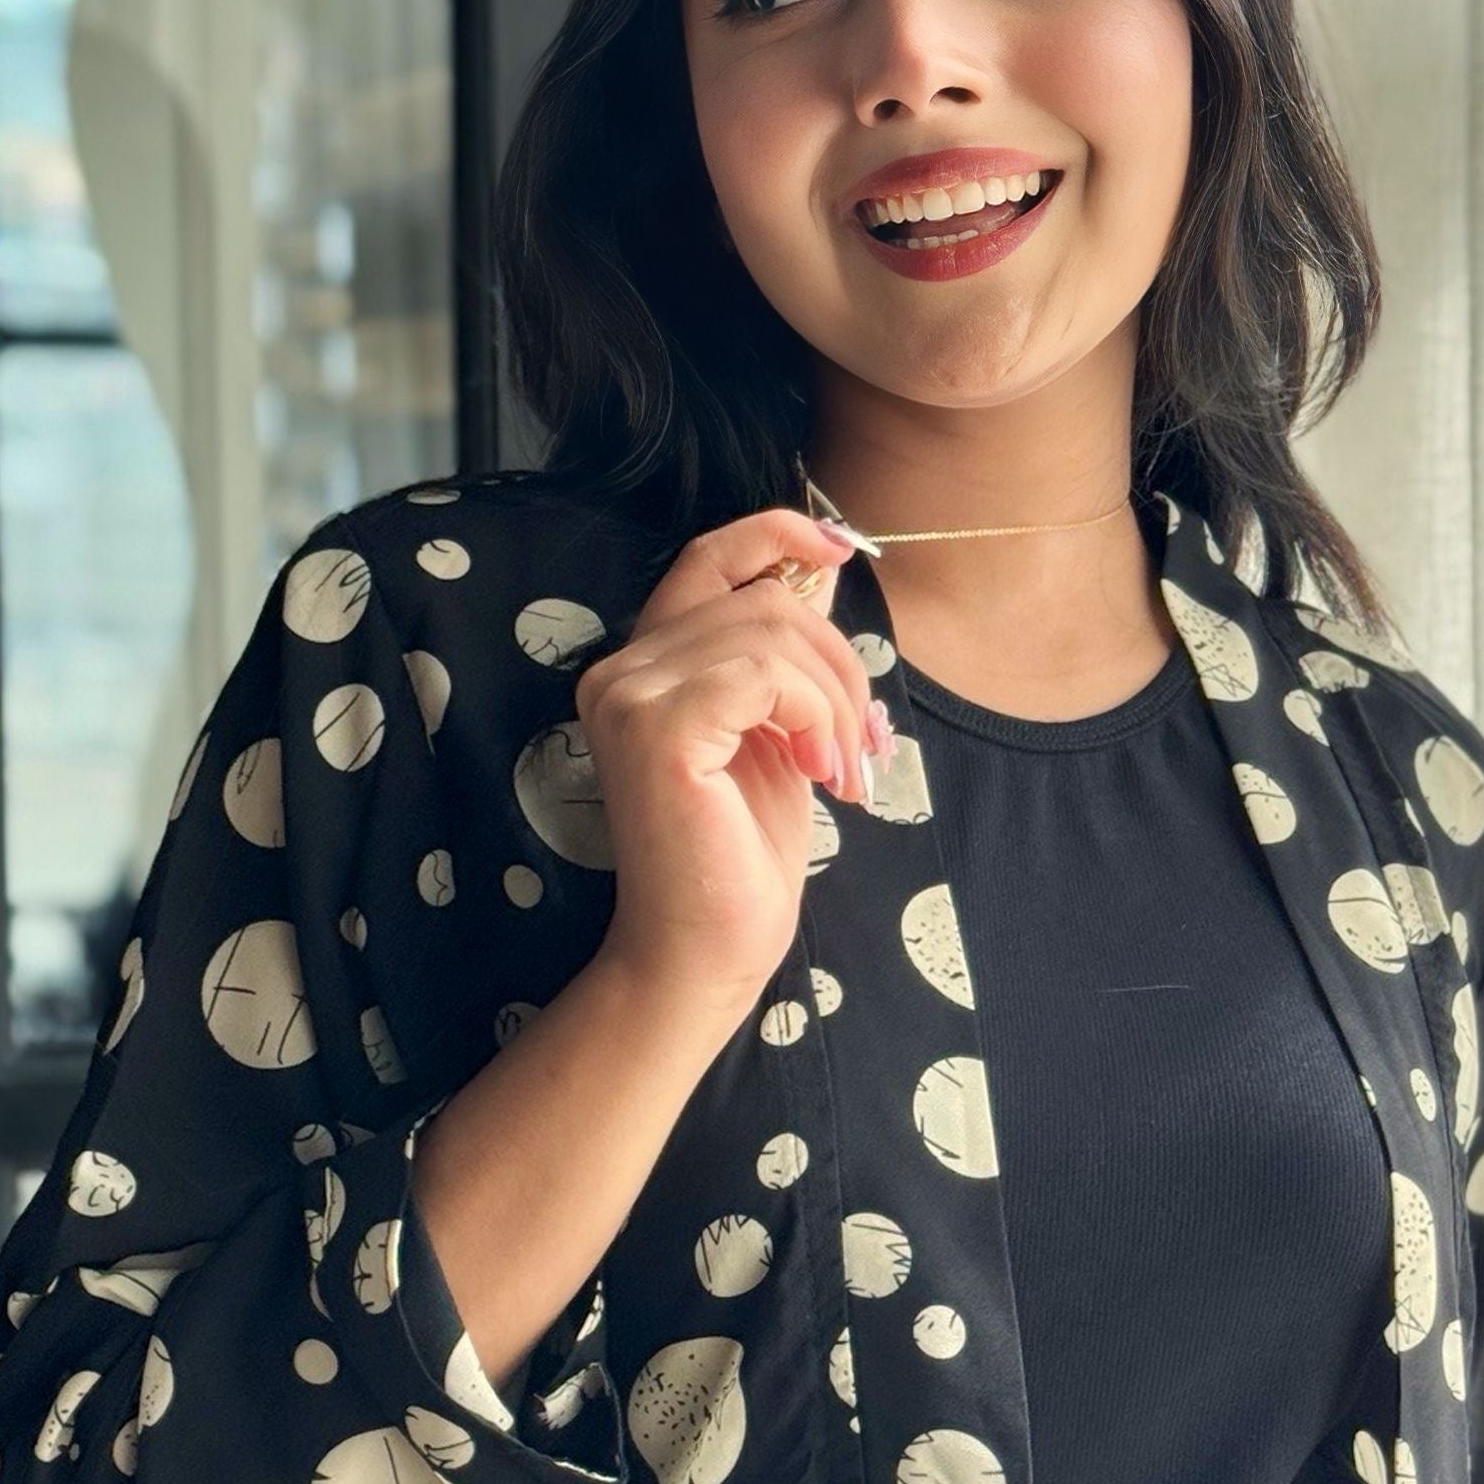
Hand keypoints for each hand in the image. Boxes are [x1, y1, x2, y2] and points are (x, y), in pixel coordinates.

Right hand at [574, 505, 884, 1018]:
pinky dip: (816, 716)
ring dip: (837, 700)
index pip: (707, 557)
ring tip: (845, 769)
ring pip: (774, 631)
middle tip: (862, 745)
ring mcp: (629, 695)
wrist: (707, 950)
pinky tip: (823, 774)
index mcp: (646, 665)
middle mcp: (621, 670)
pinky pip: (767, 673)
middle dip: (839, 663)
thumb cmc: (741, 856)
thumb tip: (821, 569)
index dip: (776, 533)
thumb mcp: (781, 732)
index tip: (842, 549)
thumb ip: (786, 656)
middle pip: (764, 598)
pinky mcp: (657, 727)